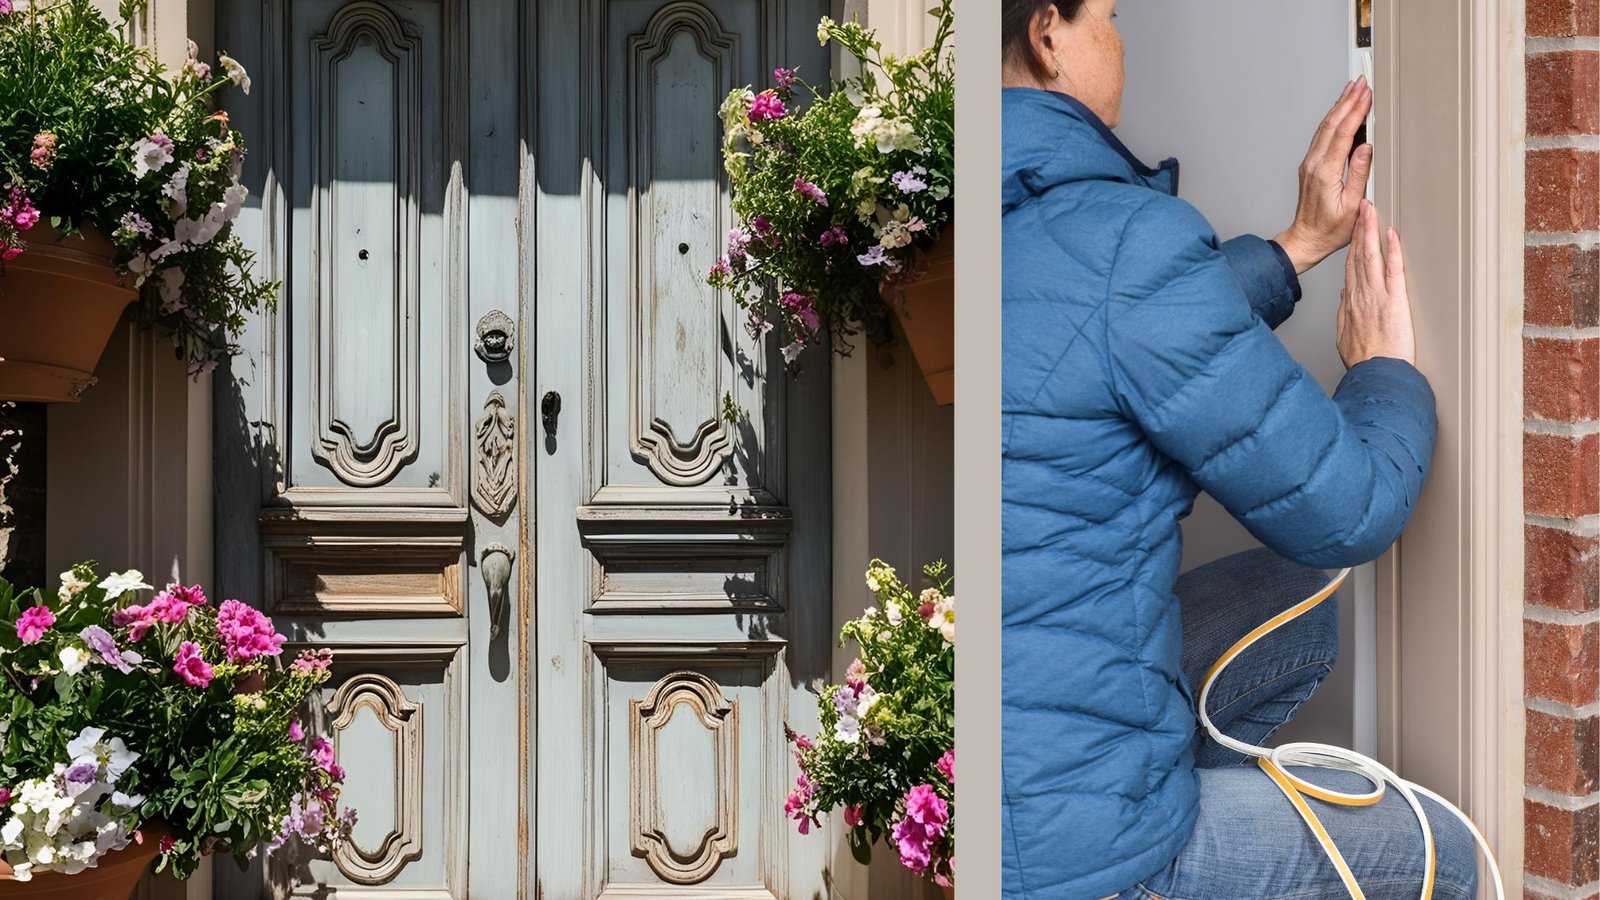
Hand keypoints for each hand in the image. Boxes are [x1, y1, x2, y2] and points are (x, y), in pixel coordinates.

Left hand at [1274, 77, 1374, 274]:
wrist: (1306, 239)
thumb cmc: (1331, 229)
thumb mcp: (1352, 205)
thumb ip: (1359, 174)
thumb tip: (1366, 147)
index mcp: (1325, 172)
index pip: (1342, 133)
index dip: (1356, 111)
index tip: (1367, 94)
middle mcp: (1313, 164)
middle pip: (1331, 124)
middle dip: (1347, 100)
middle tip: (1361, 81)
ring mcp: (1309, 164)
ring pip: (1324, 127)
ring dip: (1338, 106)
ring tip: (1352, 88)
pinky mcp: (1309, 166)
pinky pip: (1321, 135)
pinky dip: (1332, 119)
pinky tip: (1339, 111)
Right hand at [1337, 201, 1415, 368]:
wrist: (1376, 374)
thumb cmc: (1364, 361)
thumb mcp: (1344, 336)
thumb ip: (1344, 312)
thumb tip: (1344, 294)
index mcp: (1351, 303)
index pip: (1350, 267)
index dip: (1351, 245)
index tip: (1352, 228)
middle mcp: (1361, 295)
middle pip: (1358, 256)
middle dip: (1359, 229)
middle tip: (1361, 207)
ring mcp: (1376, 296)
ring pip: (1371, 257)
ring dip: (1370, 231)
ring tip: (1371, 210)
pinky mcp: (1394, 301)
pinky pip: (1393, 270)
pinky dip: (1392, 250)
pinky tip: (1391, 234)